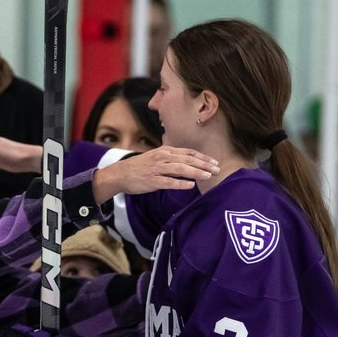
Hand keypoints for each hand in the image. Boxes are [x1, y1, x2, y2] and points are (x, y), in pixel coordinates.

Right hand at [91, 146, 217, 203]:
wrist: (120, 174)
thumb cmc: (140, 167)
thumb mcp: (156, 157)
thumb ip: (172, 159)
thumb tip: (189, 164)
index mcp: (165, 151)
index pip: (188, 153)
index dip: (203, 157)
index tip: (214, 162)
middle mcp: (163, 157)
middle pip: (188, 160)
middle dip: (204, 165)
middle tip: (217, 169)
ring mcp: (157, 169)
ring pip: (181, 169)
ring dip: (196, 172)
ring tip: (208, 176)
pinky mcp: (152, 180)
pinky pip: (169, 182)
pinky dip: (181, 183)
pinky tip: (191, 185)